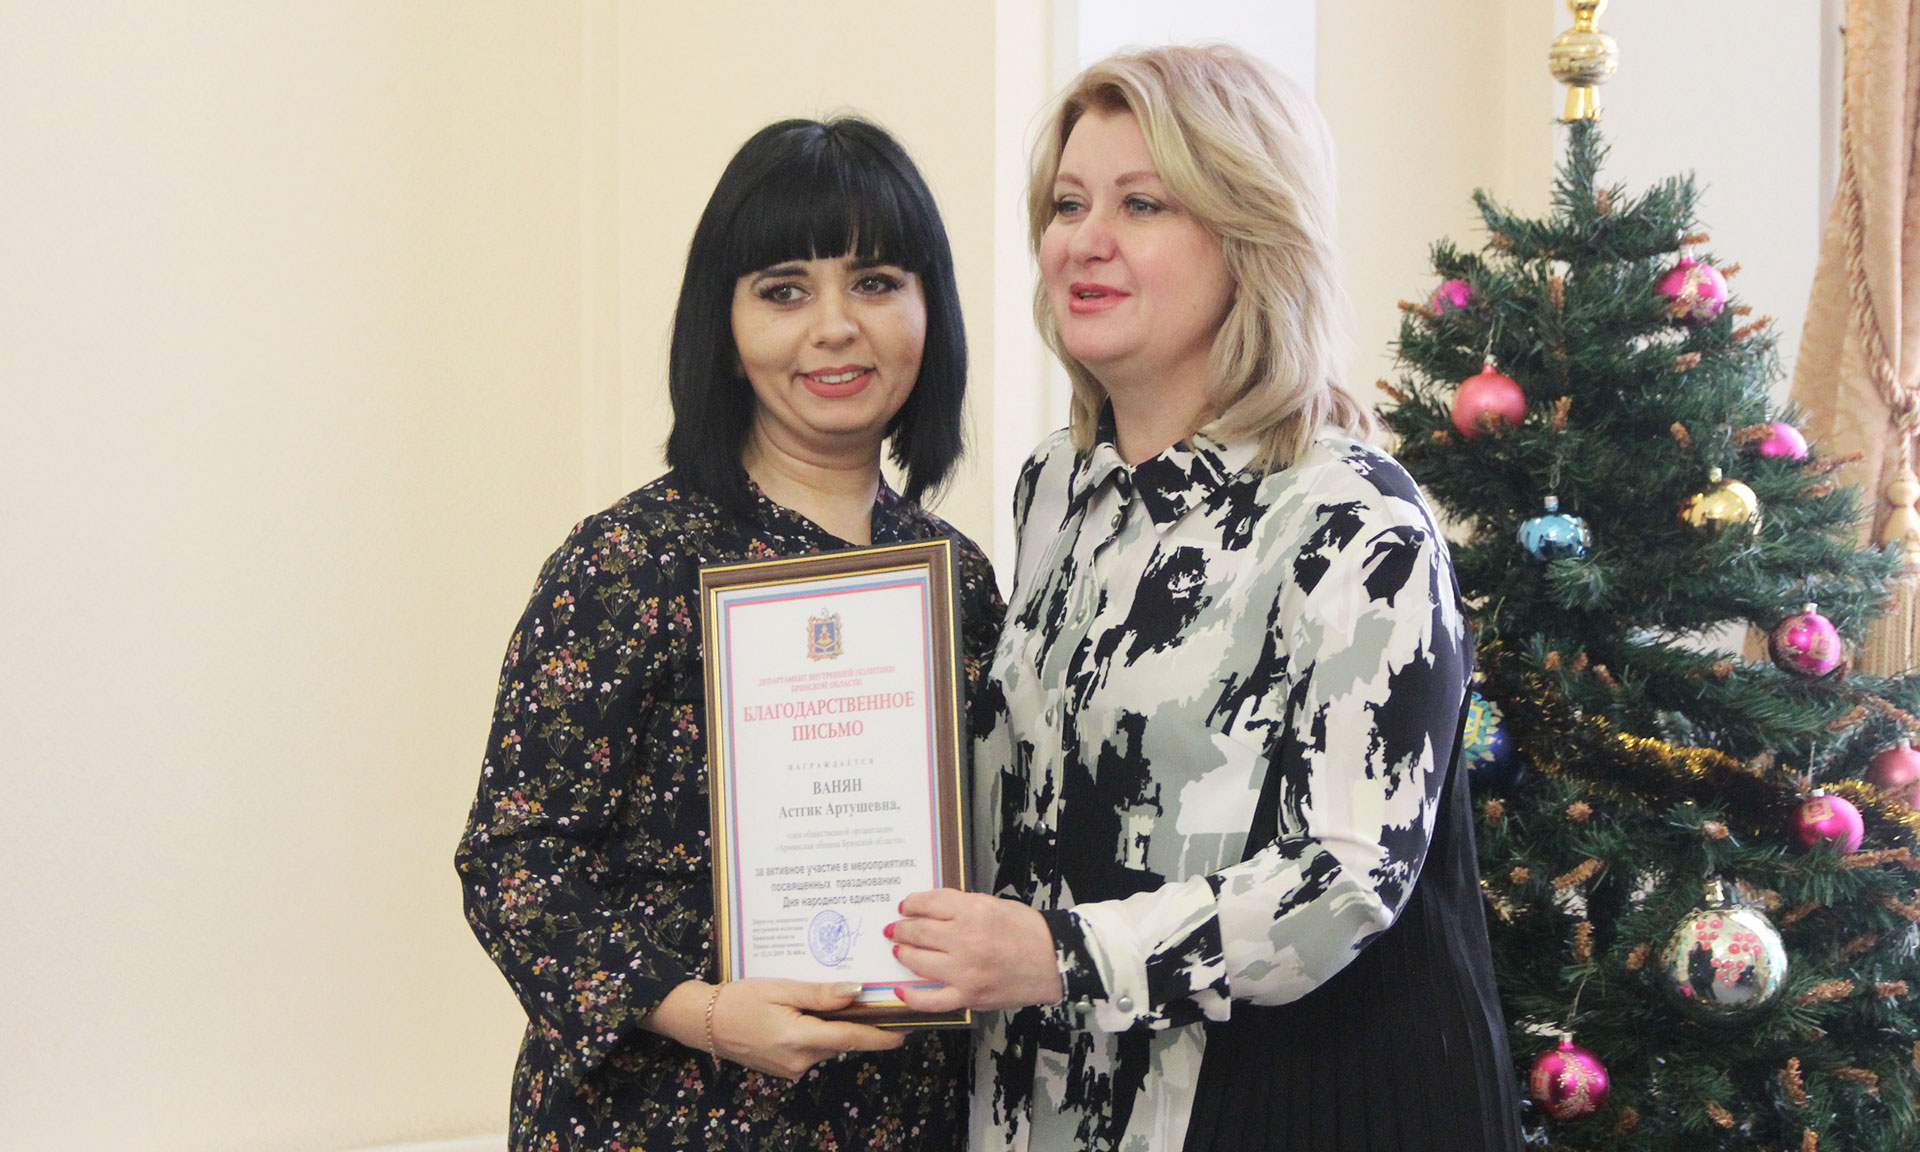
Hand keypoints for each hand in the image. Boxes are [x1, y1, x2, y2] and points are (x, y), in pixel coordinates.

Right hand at [646, 978, 903, 1081]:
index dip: (882, 1035)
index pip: (852, 1038)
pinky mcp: (785, 1069)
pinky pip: (812, 1050)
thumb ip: (820, 994)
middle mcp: (799, 1060)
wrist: (704, 1022)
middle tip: (877, 1002)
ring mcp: (792, 1068)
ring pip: (828, 1046)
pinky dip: (818, 1034)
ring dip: (836, 1028)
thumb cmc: (739, 999)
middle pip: (842, 1042)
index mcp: (799, 1038)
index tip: (906, 1030)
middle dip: (859, 1025)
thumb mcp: (780, 988)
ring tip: (836, 1001)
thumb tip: (856, 991)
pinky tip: (808, 1015)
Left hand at [888, 888, 1063, 1014]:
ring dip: (903, 954)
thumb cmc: (1028, 931)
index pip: (929, 903)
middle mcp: (965, 939)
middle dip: (901, 929)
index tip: (905, 907)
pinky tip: (900, 989)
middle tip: (894, 930)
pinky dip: (911, 996)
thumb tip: (932, 910)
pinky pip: (931, 999)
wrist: (1055, 962)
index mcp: (973, 911)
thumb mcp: (995, 905)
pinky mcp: (968, 996)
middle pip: (919, 931)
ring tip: (899, 951)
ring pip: (918, 961)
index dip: (911, 904)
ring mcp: (964, 971)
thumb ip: (963, 906)